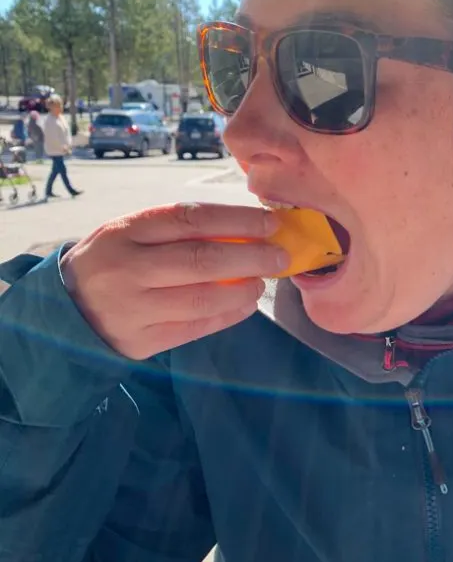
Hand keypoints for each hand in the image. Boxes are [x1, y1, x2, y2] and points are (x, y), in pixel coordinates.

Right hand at [60, 202, 286, 359]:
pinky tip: (245, 305)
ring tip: (262, 281)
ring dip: (243, 290)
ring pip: (202, 299)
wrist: (64, 308)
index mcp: (125, 232)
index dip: (236, 220)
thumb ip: (175, 230)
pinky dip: (227, 316)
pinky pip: (195, 328)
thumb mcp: (129, 232)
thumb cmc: (111, 261)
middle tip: (280, 255)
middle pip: (201, 260)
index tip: (269, 224)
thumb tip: (243, 230)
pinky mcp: (140, 341)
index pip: (191, 220)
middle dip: (251, 257)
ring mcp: (132, 309)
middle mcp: (127, 269)